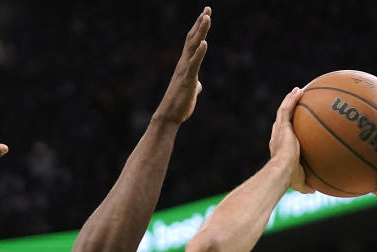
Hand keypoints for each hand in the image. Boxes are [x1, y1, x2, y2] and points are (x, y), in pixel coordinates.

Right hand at [152, 7, 210, 124]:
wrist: (169, 116)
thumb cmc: (179, 104)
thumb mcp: (190, 91)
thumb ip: (195, 85)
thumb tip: (199, 85)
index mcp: (185, 64)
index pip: (192, 41)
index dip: (199, 27)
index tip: (205, 14)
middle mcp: (183, 63)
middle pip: (193, 38)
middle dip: (201, 23)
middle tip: (207, 9)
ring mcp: (185, 70)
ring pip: (193, 47)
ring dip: (200, 32)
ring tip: (207, 17)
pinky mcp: (187, 80)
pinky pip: (194, 64)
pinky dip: (199, 53)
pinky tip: (204, 43)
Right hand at [269, 88, 313, 193]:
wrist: (281, 172)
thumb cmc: (289, 179)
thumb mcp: (300, 182)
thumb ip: (306, 184)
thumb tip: (314, 190)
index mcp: (280, 148)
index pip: (283, 135)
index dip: (287, 128)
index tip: (294, 124)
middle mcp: (277, 137)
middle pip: (282, 120)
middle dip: (288, 110)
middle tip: (296, 103)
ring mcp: (278, 130)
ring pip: (284, 110)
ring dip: (290, 100)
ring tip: (298, 91)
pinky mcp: (282, 126)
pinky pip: (287, 108)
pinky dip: (292, 99)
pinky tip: (300, 90)